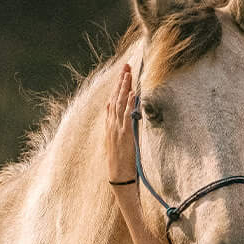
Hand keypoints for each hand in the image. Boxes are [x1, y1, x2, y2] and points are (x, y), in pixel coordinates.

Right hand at [103, 64, 137, 185]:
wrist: (118, 176)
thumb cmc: (119, 162)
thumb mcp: (116, 141)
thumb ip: (116, 125)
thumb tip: (114, 111)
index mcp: (110, 125)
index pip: (113, 101)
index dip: (117, 87)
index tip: (123, 73)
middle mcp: (112, 124)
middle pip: (116, 98)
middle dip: (121, 81)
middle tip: (126, 66)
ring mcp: (117, 129)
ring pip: (120, 103)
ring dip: (124, 88)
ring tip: (128, 73)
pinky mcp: (124, 135)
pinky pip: (127, 116)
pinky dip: (129, 104)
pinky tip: (132, 93)